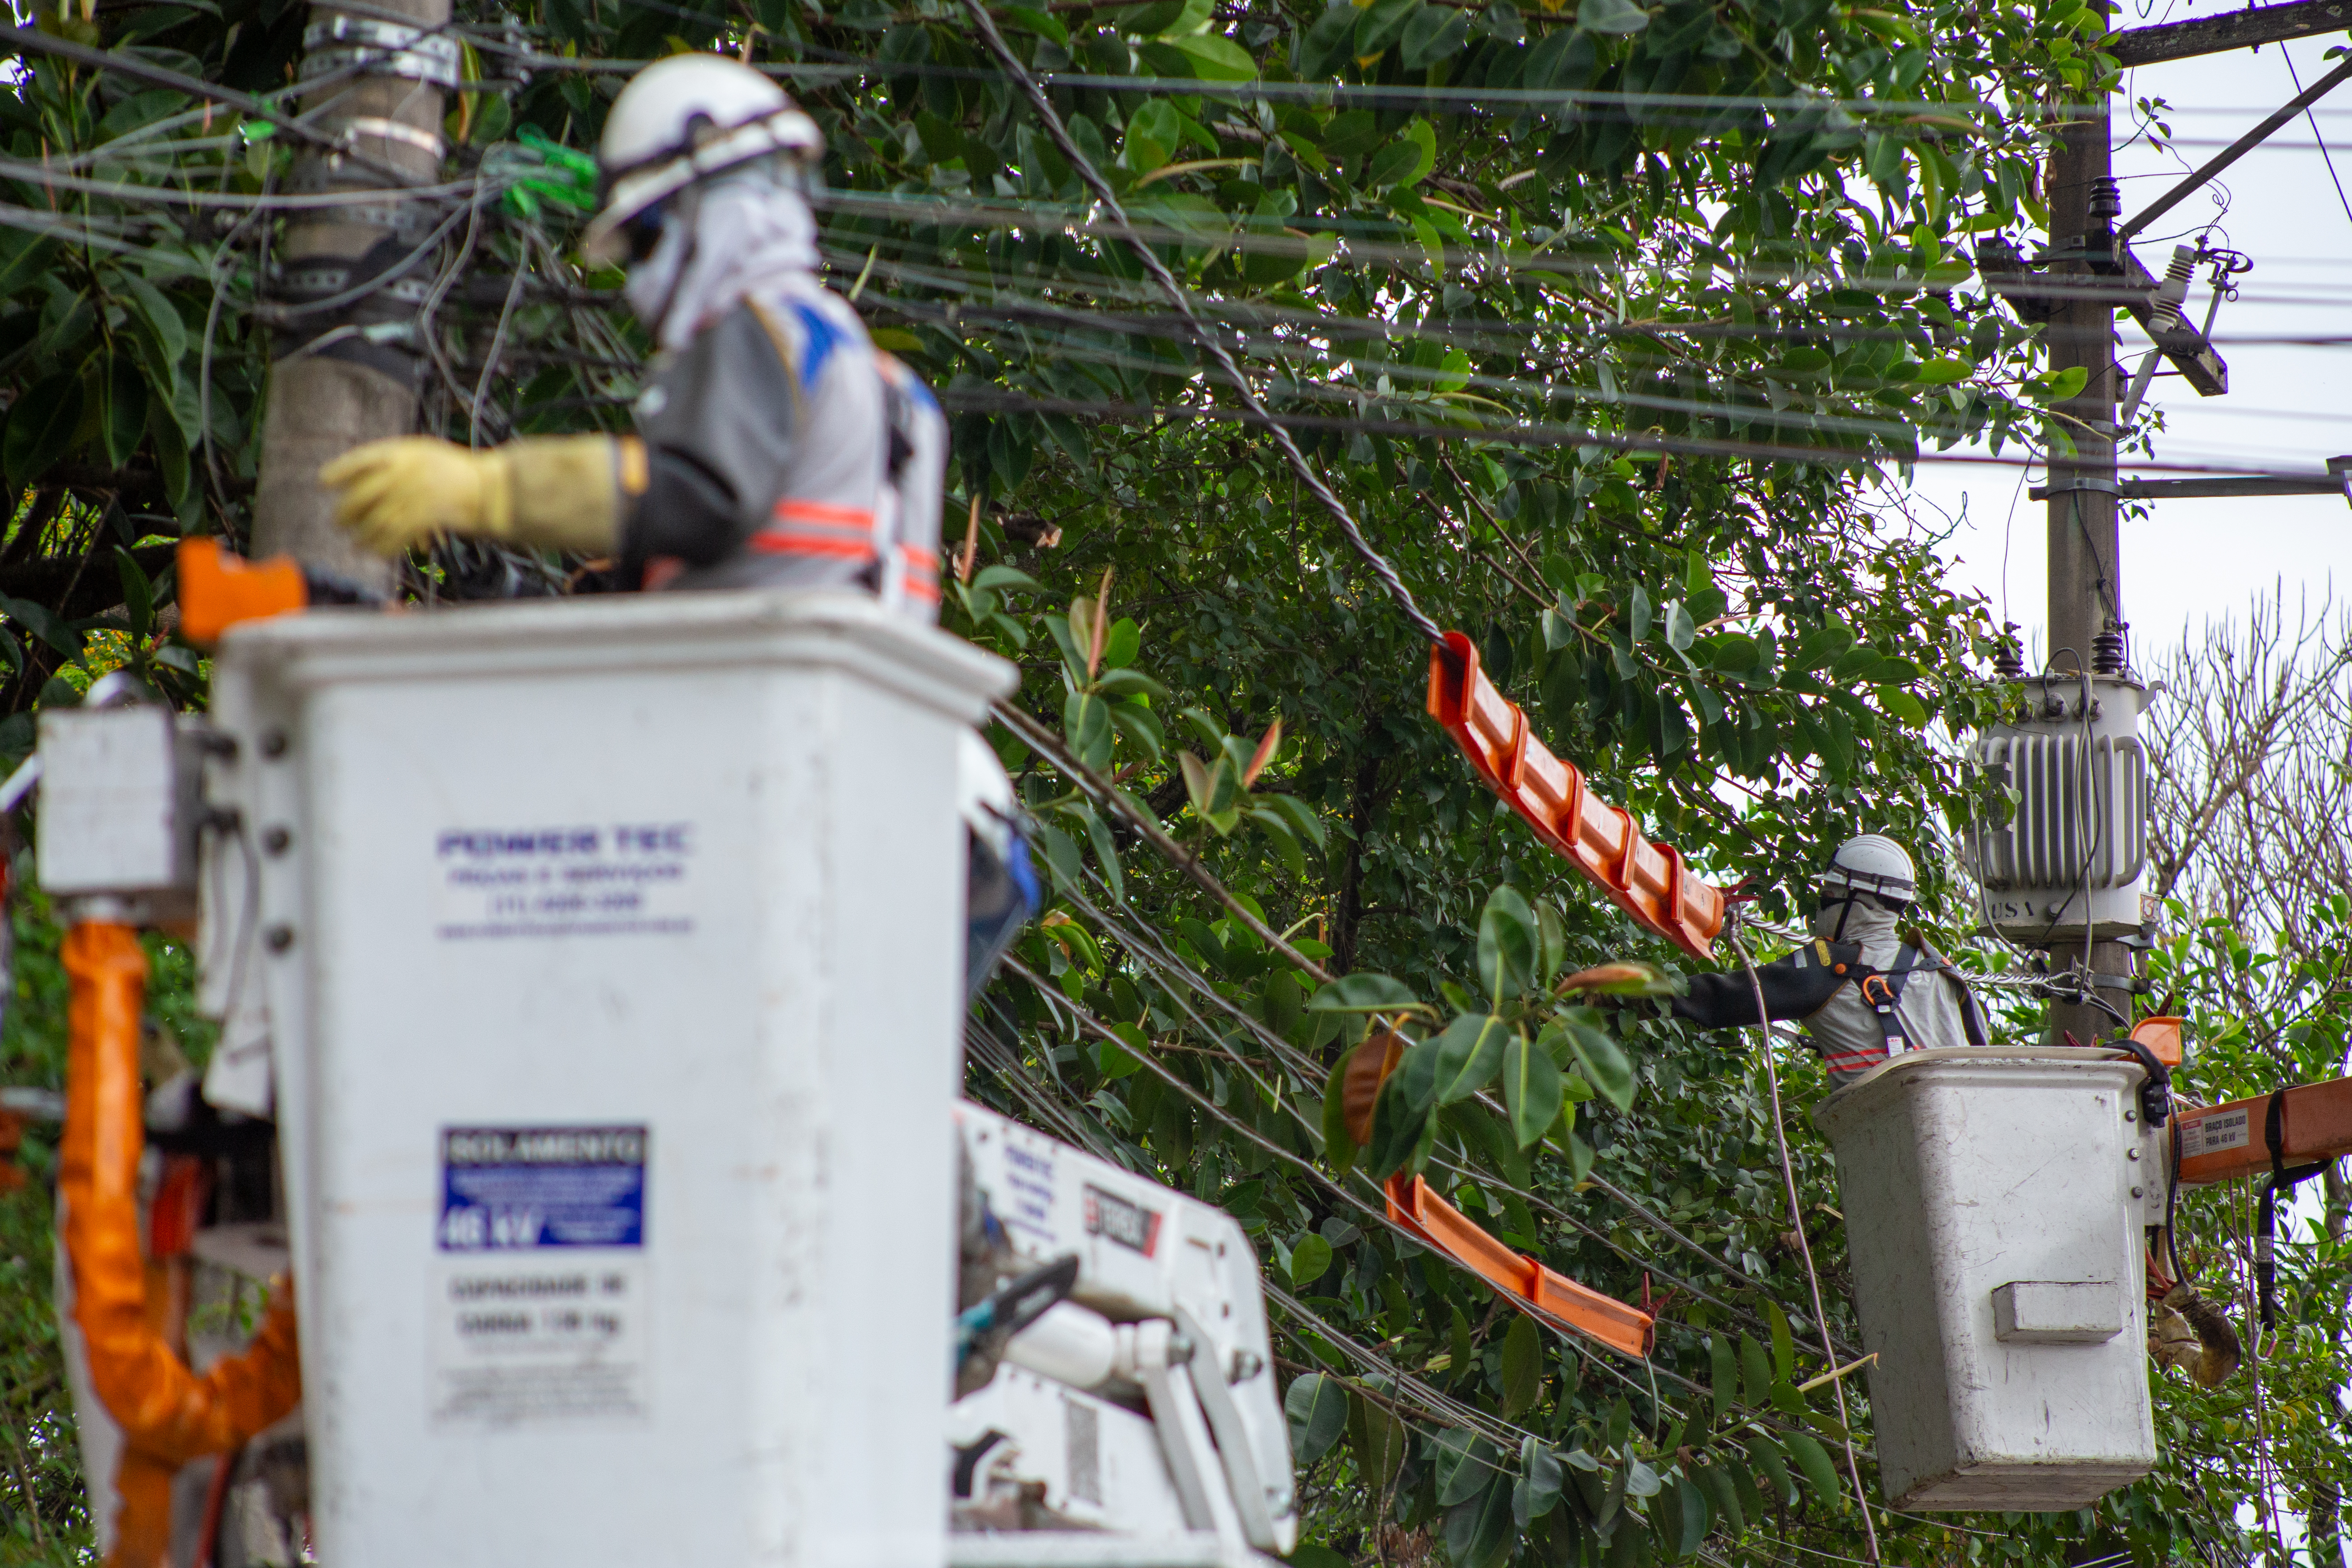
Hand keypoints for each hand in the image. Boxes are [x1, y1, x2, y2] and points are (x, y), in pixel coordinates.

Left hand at [319, 437, 508, 555]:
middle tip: (338, 522)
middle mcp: (406, 471)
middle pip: (362, 494)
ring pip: (375, 520)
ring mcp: (415, 494)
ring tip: (356, 544)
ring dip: (362, 536)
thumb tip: (363, 480)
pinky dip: (383, 547)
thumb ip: (398, 463)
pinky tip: (377, 552)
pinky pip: (394, 536)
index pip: (362, 459)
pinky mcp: (425, 516)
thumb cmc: (462, 474)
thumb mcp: (428, 455)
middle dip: (346, 512)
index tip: (323, 482)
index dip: (340, 472)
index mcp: (405, 452)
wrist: (494, 491)